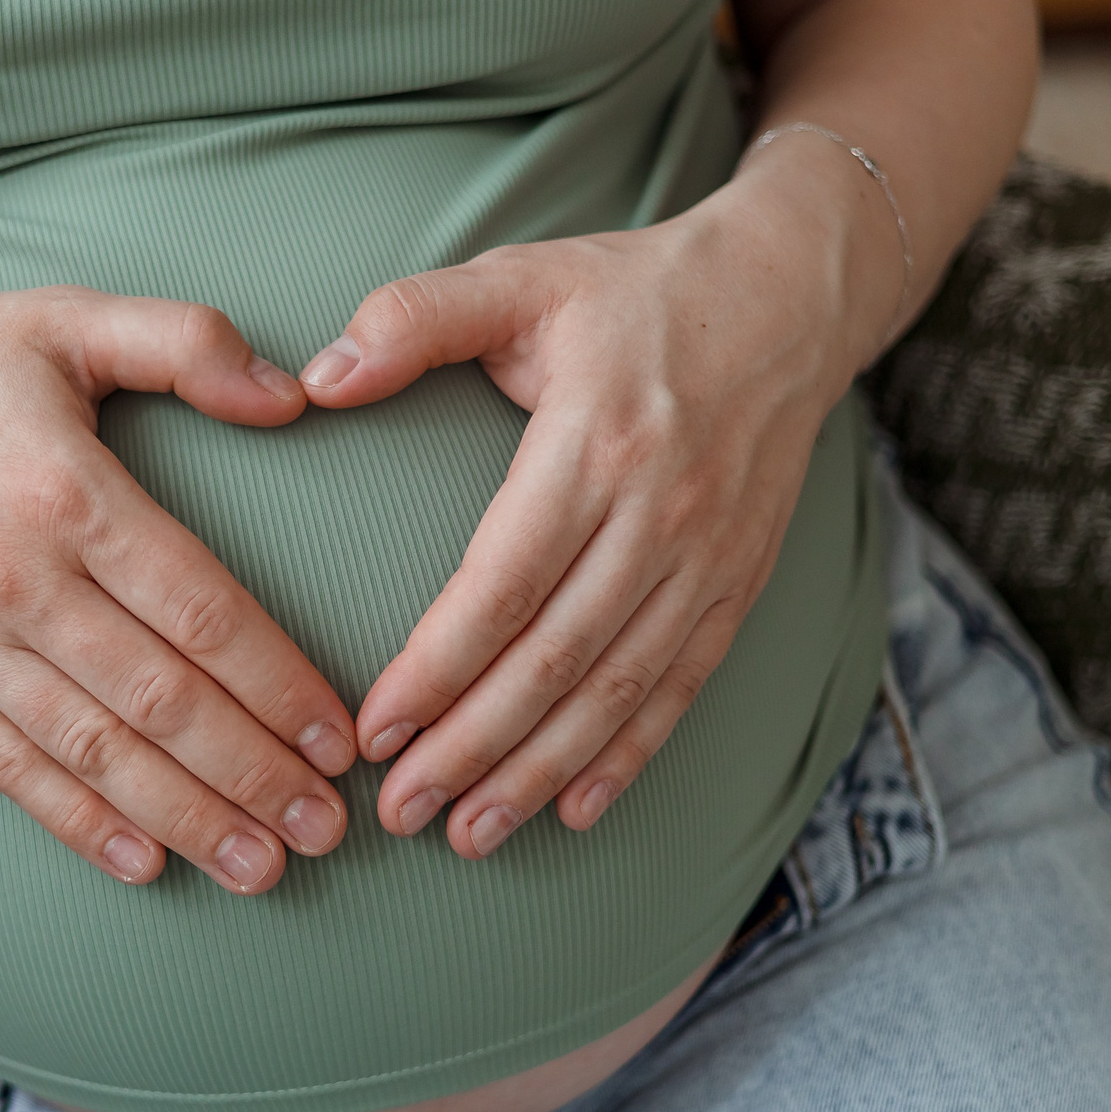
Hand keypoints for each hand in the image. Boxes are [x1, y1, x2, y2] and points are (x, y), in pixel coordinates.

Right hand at [0, 286, 358, 894]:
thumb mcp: (63, 319)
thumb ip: (183, 342)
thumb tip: (289, 396)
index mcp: (68, 492)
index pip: (198, 611)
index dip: (276, 683)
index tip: (337, 736)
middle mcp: (17, 580)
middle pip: (158, 699)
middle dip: (252, 774)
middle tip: (325, 831)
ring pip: (92, 750)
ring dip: (185, 818)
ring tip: (261, 870)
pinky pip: (8, 768)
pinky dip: (79, 823)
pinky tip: (145, 865)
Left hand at [298, 158, 888, 857]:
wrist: (792, 294)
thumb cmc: (633, 291)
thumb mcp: (521, 278)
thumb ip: (414, 319)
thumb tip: (318, 375)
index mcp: (595, 445)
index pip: (502, 585)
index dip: (436, 669)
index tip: (374, 731)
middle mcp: (659, 515)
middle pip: (555, 660)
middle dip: (473, 748)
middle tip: (402, 813)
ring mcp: (709, 557)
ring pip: (617, 690)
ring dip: (540, 771)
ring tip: (471, 834)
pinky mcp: (741, 581)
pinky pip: (682, 687)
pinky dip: (630, 756)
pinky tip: (574, 809)